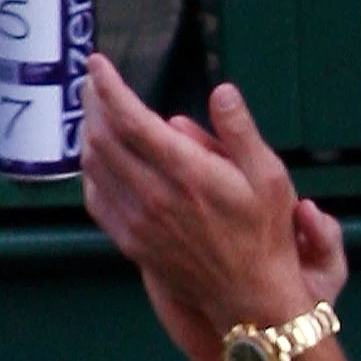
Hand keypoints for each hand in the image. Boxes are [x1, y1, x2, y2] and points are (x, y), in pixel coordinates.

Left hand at [82, 56, 331, 338]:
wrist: (250, 297)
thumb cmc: (265, 234)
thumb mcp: (270, 176)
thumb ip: (240, 131)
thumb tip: (221, 91)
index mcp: (188, 173)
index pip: (131, 120)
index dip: (108, 87)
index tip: (97, 64)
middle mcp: (154, 195)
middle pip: (103, 137)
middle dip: (93, 103)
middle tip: (94, 84)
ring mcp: (138, 221)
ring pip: (94, 165)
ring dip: (90, 133)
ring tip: (97, 115)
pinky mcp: (131, 241)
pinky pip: (96, 198)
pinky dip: (91, 171)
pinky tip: (100, 161)